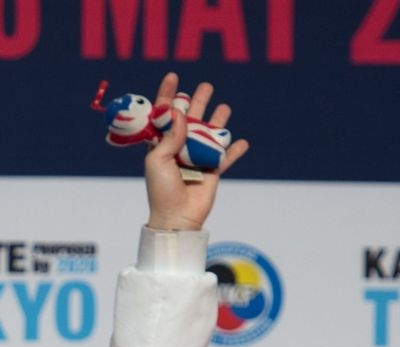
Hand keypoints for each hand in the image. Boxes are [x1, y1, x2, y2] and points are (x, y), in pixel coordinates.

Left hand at [144, 74, 249, 231]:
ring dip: (217, 121)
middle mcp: (180, 148)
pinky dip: (234, 151)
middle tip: (205, 87)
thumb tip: (180, 113)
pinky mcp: (213, 171)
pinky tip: (242, 142)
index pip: (165, 115)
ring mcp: (197, 158)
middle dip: (197, 102)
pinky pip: (226, 158)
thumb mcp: (158, 161)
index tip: (173, 76)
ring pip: (210, 134)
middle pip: (190, 119)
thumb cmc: (161, 190)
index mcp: (162, 144)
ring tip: (223, 107)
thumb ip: (170, 137)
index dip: (168, 95)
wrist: (177, 217)